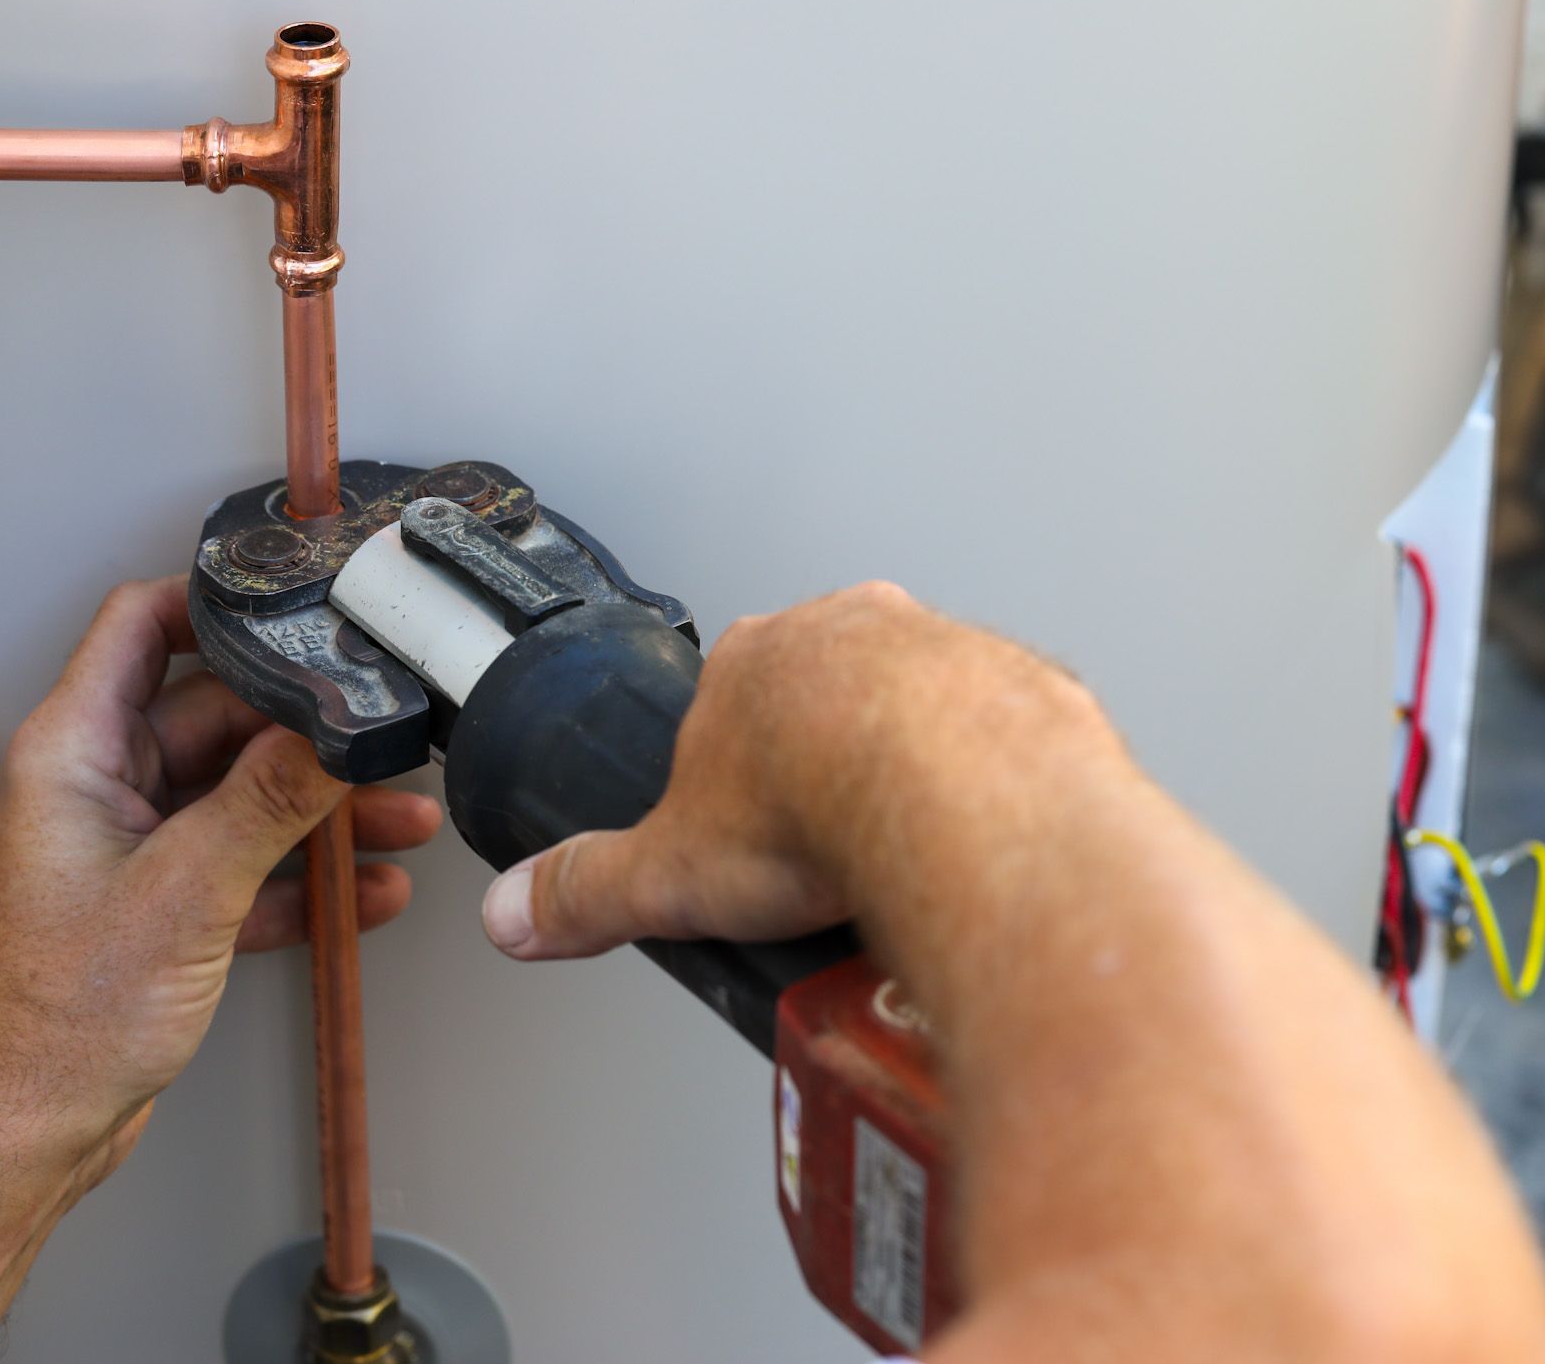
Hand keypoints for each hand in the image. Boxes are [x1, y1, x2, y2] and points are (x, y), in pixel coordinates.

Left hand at [0, 577, 440, 1178]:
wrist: (28, 1129)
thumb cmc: (59, 1017)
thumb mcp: (187, 890)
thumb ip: (268, 801)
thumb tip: (335, 731)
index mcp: (73, 753)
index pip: (138, 627)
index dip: (214, 602)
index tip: (294, 605)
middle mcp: (98, 787)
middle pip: (219, 717)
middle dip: (306, 734)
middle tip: (382, 742)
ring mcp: (131, 846)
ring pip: (243, 796)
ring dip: (323, 812)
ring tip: (403, 821)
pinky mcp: (159, 903)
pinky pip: (246, 865)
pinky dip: (305, 878)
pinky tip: (372, 892)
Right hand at [479, 581, 1115, 959]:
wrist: (958, 794)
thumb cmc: (822, 806)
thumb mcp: (670, 873)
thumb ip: (587, 891)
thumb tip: (515, 912)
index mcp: (753, 659)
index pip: (730, 706)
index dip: (738, 776)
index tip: (756, 831)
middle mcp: (852, 632)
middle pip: (833, 700)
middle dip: (833, 768)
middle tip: (835, 858)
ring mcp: (948, 649)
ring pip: (927, 710)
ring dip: (919, 774)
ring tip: (911, 866)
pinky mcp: (1029, 688)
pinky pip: (1008, 738)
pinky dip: (996, 790)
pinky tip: (984, 853)